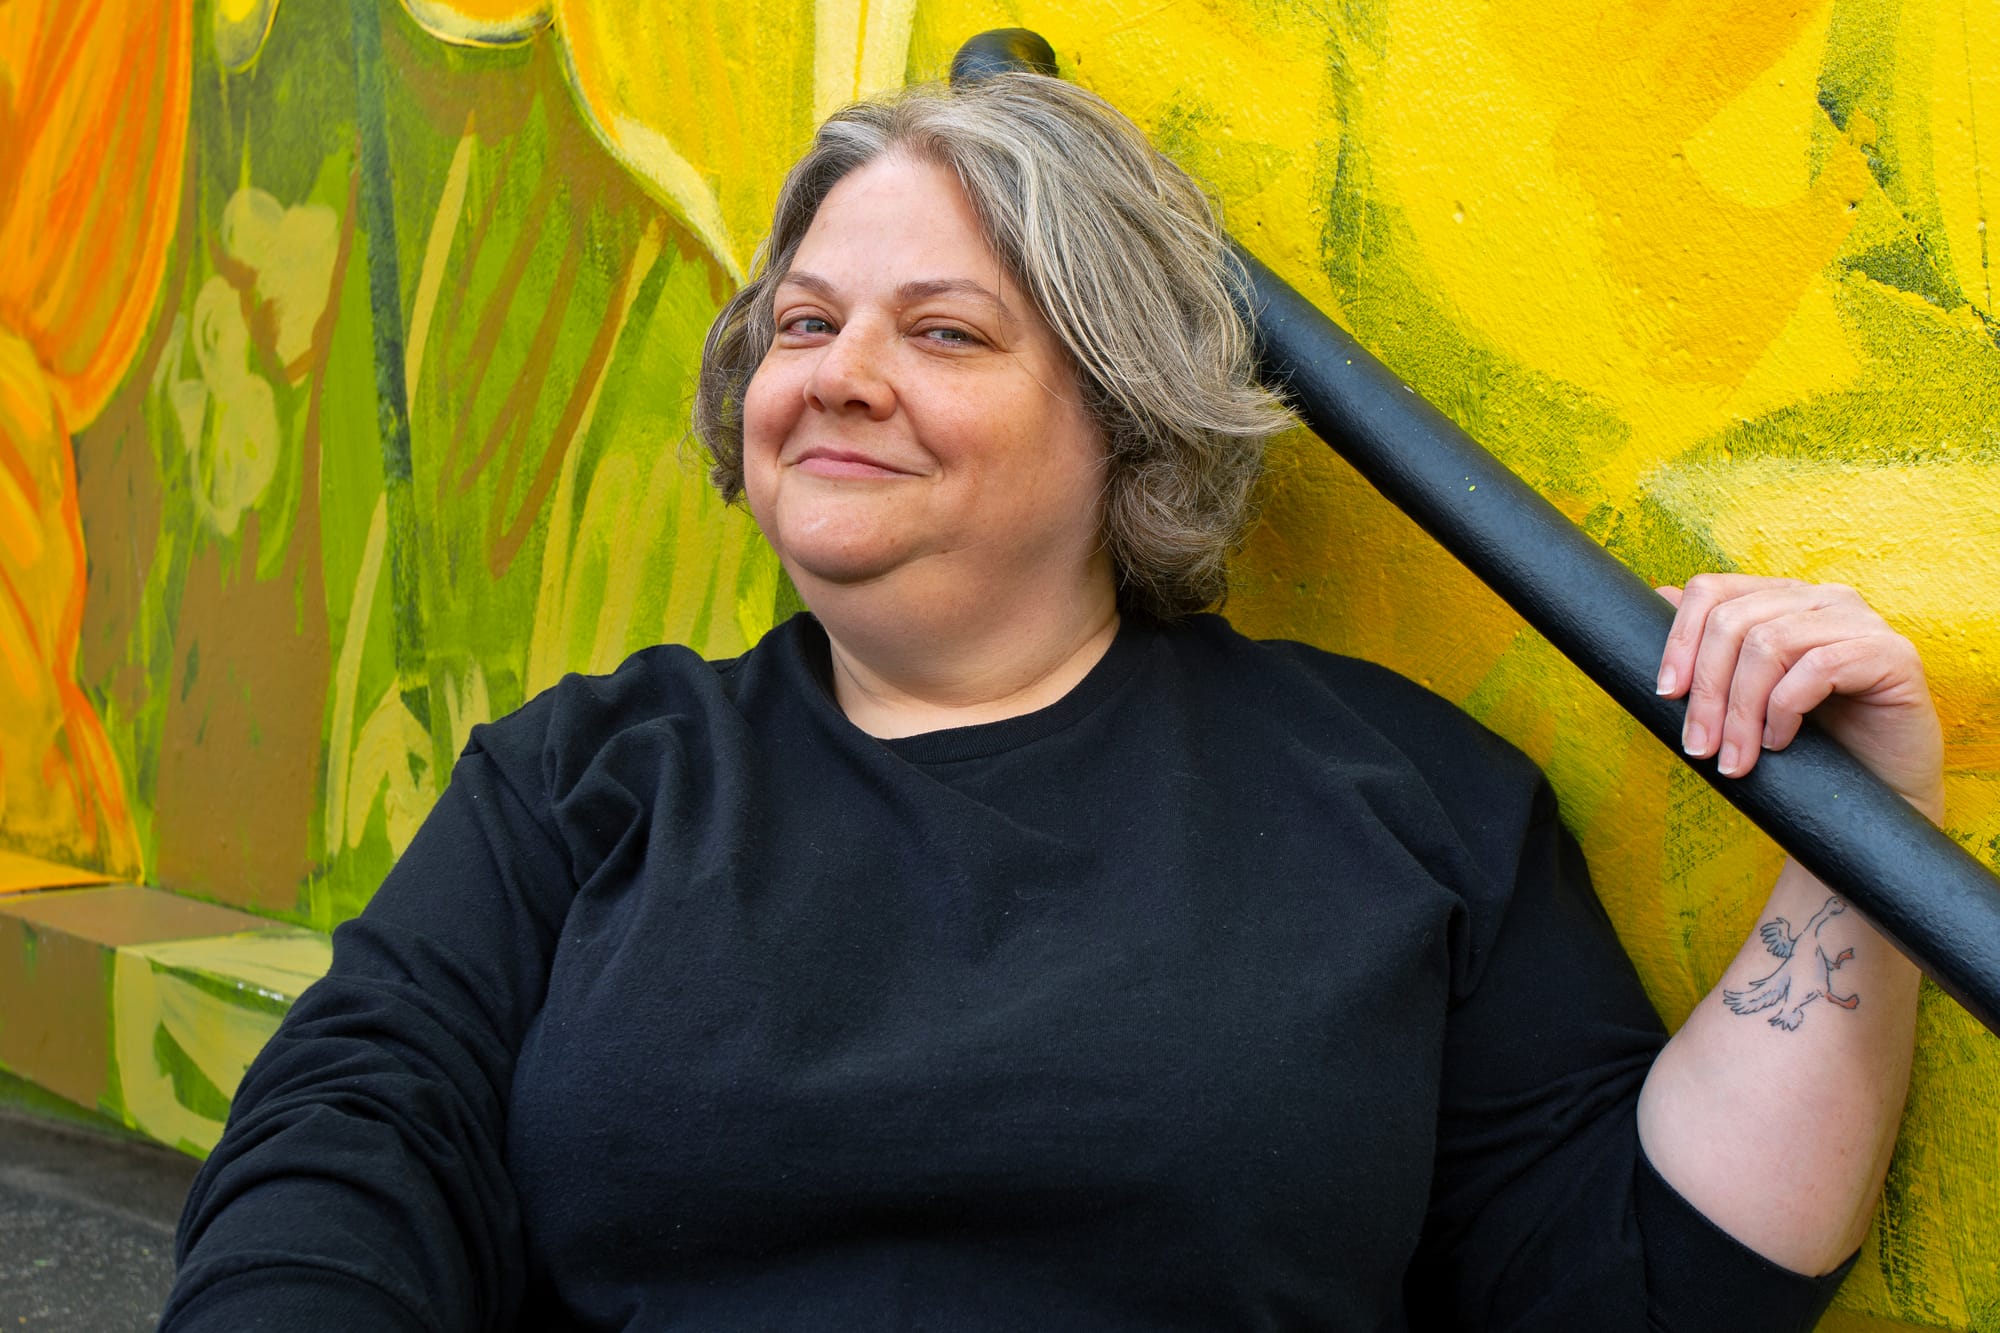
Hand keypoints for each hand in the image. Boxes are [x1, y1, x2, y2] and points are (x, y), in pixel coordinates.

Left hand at [1654, 574, 1944, 820]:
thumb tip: (1659, 594)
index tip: (1665, 694)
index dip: (1679, 639)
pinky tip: (1781, 742)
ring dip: (1742, 710)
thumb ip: (1712, 648)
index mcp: (1783, 599)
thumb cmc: (1812, 743)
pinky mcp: (1893, 654)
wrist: (1883, 790)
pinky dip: (1786, 709)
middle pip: (1734, 622)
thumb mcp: (1747, 696)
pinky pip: (1820, 667)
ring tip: (1737, 758)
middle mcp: (1822, 598)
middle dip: (1707, 690)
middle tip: (1699, 747)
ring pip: (1770, 644)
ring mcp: (1861, 622)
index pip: (1712, 591)